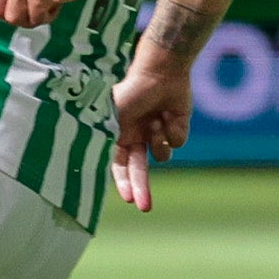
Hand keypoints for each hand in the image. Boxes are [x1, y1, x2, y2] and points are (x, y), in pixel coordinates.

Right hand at [107, 58, 192, 214]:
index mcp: (120, 135)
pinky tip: (169, 114)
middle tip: (145, 208)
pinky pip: (178, 142)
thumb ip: (105, 138)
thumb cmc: (132, 92)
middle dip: (142, 188)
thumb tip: (100, 164)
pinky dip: (175, 130)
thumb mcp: (111, 116)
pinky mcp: (178, 127)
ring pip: (163, 155)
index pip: (119, 166)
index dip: (123, 184)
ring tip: (156, 120)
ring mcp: (158, 133)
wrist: (161, 71)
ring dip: (159, 140)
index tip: (129, 199)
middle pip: (140, 170)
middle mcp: (139, 137)